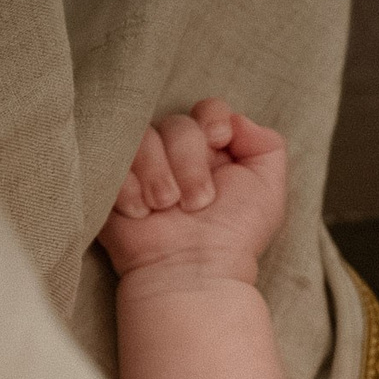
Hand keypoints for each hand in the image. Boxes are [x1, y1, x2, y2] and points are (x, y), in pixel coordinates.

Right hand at [98, 100, 288, 288]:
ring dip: (159, 175)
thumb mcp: (268, 189)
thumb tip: (236, 119)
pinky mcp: (110, 180)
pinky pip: (110, 157)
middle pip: (176, 123)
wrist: (193, 270)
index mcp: (213, 152)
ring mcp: (141, 167)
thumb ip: (266, 144)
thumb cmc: (234, 235)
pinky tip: (140, 213)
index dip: (211, 119)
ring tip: (167, 209)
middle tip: (196, 203)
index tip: (218, 141)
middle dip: (189, 162)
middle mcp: (176, 155)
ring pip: (142, 136)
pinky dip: (127, 187)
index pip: (207, 109)